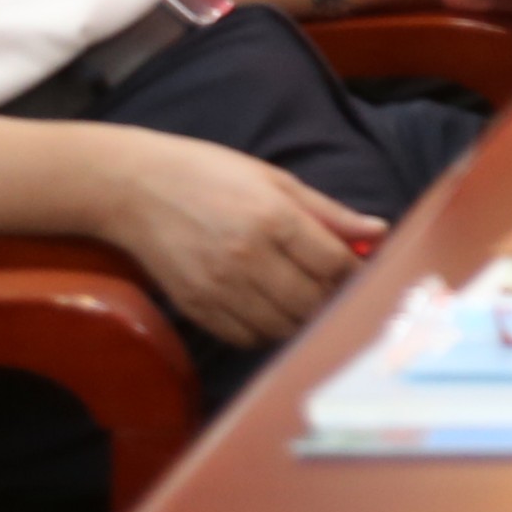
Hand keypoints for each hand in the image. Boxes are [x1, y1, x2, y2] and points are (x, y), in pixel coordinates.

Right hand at [84, 130, 377, 348]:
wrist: (133, 188)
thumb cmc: (209, 174)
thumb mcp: (274, 179)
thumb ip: (329, 211)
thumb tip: (378, 232)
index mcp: (274, 219)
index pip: (335, 264)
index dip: (357, 272)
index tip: (362, 271)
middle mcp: (249, 258)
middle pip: (312, 302)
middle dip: (333, 299)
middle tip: (336, 288)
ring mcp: (219, 288)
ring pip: (282, 327)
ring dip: (302, 319)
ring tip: (305, 299)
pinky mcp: (196, 307)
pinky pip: (245, 337)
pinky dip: (266, 331)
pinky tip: (269, 309)